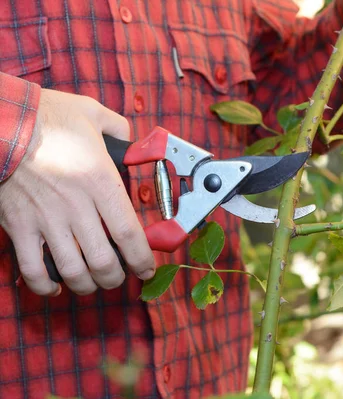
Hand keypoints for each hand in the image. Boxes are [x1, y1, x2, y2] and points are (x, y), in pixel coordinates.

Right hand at [0, 89, 155, 295]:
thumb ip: (118, 129)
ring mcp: (45, 219)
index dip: (142, 259)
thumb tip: (131, 141)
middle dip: (116, 277)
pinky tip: (55, 288)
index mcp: (100, 182)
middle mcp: (76, 206)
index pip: (129, 233)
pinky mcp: (18, 226)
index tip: (147, 268)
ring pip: (72, 270)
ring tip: (94, 284)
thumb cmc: (47, 116)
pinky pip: (31, 268)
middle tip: (121, 277)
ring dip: (87, 285)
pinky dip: (44, 285)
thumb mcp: (92, 113)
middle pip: (104, 260)